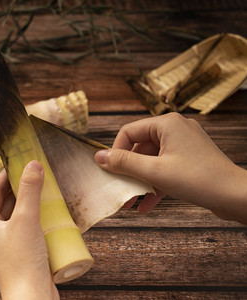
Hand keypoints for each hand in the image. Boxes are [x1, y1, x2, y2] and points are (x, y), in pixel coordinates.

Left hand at [0, 160, 59, 299]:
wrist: (31, 297)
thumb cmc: (22, 261)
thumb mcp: (26, 219)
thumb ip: (29, 190)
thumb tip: (33, 164)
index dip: (7, 173)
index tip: (21, 161)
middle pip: (4, 201)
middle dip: (20, 187)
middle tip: (36, 172)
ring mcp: (2, 244)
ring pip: (15, 214)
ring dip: (28, 202)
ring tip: (44, 188)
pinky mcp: (16, 252)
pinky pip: (23, 227)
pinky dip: (33, 217)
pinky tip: (47, 211)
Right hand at [95, 112, 246, 223]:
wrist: (236, 196)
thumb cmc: (198, 179)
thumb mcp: (154, 171)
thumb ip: (124, 163)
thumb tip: (98, 157)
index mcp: (166, 124)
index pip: (128, 132)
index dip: (116, 152)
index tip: (110, 171)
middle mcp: (175, 129)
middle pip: (140, 147)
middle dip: (129, 171)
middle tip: (119, 189)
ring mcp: (184, 144)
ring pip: (152, 160)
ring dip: (140, 181)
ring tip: (131, 202)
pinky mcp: (190, 159)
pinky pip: (165, 168)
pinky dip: (155, 183)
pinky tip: (147, 204)